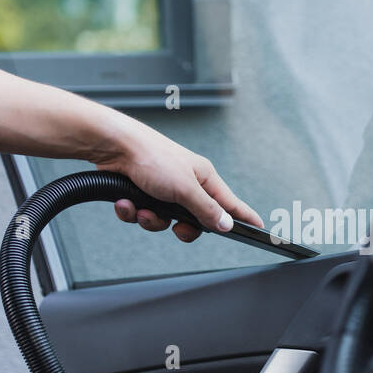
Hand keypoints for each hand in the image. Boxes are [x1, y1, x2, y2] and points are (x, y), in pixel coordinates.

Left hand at [97, 119, 263, 241]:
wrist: (114, 146)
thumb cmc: (152, 156)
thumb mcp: (184, 188)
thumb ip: (206, 209)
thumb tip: (226, 224)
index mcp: (204, 178)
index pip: (230, 203)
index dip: (244, 216)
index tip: (258, 227)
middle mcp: (186, 183)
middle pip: (194, 220)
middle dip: (180, 227)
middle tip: (176, 227)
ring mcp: (163, 188)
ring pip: (164, 220)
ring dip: (150, 219)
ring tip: (142, 208)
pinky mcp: (142, 191)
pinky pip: (142, 213)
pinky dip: (133, 211)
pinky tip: (127, 202)